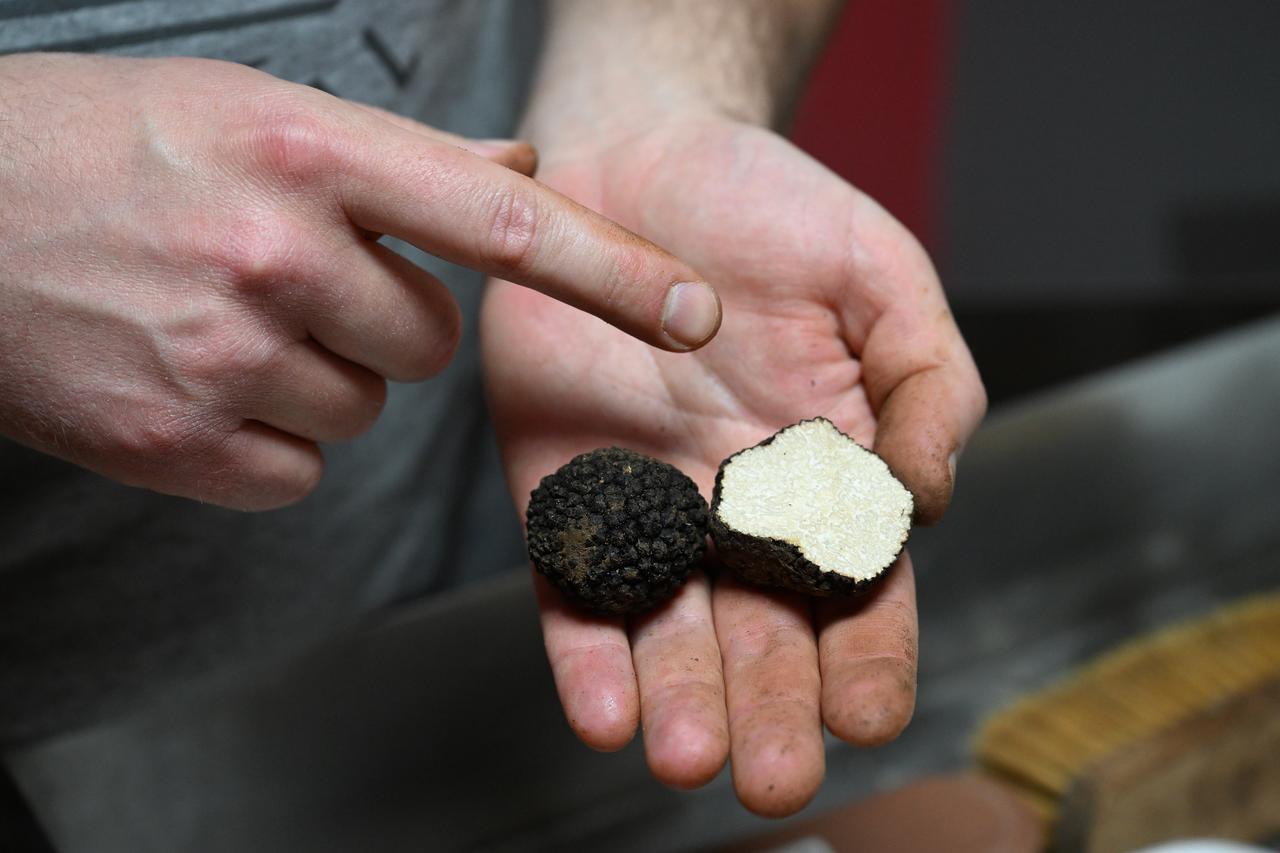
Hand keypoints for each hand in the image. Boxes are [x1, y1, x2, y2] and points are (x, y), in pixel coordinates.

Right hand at [0, 53, 719, 508]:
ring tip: (228, 320)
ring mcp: (222, 353)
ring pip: (366, 409)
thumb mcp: (253, 109)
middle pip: (430, 344)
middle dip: (385, 322)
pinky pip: (298, 471)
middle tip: (293, 280)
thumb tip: (524, 163)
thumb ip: (404, 155)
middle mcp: (275, 251)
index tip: (693, 311)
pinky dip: (266, 439)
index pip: (505, 221)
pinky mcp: (176, 442)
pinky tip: (198, 379)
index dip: (614, 272)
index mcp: (308, 151)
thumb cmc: (107, 146)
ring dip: (322, 376)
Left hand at [483, 117, 985, 814]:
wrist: (640, 157)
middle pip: (763, 635)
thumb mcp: (883, 280)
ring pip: (667, 629)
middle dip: (772, 710)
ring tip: (689, 756)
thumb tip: (930, 496)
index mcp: (828, 478)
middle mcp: (739, 514)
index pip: (859, 593)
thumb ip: (928, 384)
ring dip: (678, 699)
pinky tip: (605, 708)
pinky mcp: (563, 490)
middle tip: (775, 778)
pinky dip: (585, 649)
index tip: (871, 710)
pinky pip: (573, 583)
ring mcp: (649, 507)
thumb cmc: (774, 214)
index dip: (869, 656)